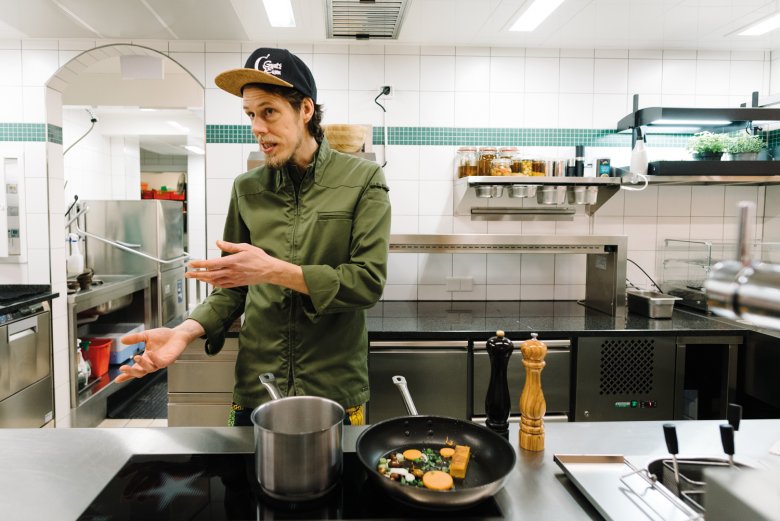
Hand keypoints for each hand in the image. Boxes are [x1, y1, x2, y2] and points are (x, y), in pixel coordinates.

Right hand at [115, 327, 192, 382]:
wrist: (178, 334)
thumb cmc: (163, 336)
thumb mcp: (146, 335)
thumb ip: (135, 338)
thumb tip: (122, 340)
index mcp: (145, 359)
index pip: (134, 369)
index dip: (126, 375)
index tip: (117, 380)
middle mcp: (152, 363)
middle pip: (140, 373)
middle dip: (131, 372)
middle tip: (123, 368)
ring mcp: (160, 363)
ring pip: (149, 369)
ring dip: (142, 364)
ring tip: (136, 357)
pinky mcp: (169, 360)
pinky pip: (161, 363)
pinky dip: (154, 359)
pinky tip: (150, 353)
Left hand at [186, 240, 307, 293]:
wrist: (269, 271)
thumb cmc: (259, 258)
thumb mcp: (245, 247)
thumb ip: (229, 246)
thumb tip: (217, 242)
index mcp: (231, 261)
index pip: (210, 264)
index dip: (199, 264)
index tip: (190, 263)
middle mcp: (230, 272)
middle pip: (209, 275)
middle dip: (196, 274)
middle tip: (187, 274)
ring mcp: (233, 279)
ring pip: (214, 281)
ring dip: (203, 279)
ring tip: (195, 277)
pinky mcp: (236, 283)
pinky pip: (222, 285)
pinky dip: (213, 284)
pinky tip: (209, 282)